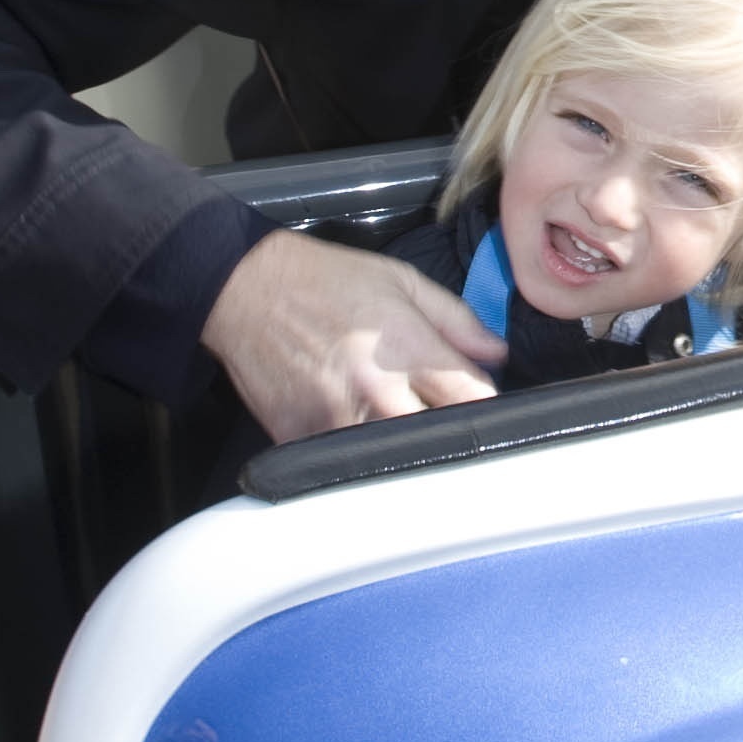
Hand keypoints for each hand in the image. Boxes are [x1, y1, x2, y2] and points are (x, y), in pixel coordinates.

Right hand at [200, 226, 504, 442]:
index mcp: (406, 349)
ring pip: (390, 458)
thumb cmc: (325, 281)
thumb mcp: (403, 282)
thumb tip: (496, 353)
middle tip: (438, 415)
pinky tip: (349, 420)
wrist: (246, 288)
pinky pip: (341, 461)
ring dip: (400, 444)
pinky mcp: (299, 438)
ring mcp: (335, 419)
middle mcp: (374, 390)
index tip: (480, 402)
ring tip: (390, 415)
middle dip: (446, 431)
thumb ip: (456, 321)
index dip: (486, 405)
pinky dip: (353, 450)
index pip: (472, 400)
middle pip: (436, 439)